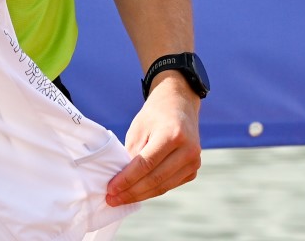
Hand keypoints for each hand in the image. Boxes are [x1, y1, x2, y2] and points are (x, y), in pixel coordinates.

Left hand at [105, 73, 201, 205]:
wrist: (179, 104)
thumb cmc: (155, 114)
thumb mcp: (139, 127)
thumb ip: (132, 153)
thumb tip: (122, 181)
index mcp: (172, 135)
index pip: (146, 164)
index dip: (127, 180)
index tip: (111, 189)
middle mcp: (187, 150)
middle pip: (155, 179)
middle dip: (131, 192)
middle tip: (112, 200)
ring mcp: (194, 161)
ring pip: (163, 186)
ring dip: (141, 195)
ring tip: (121, 199)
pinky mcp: (193, 169)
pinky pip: (170, 185)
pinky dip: (152, 190)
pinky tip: (137, 193)